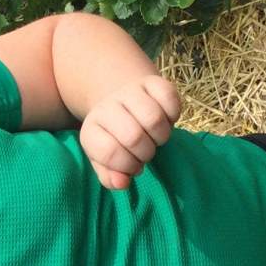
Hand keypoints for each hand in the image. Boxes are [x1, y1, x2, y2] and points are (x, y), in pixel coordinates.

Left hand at [78, 75, 179, 190]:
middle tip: (146, 152)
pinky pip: (170, 99)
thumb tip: (122, 184)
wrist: (121, 101)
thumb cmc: (115, 139)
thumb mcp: (106, 161)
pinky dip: (173, 115)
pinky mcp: (152, 81)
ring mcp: (129, 91)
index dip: (128, 166)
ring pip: (154, 118)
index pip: (110, 152)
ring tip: (156, 138)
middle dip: (146, 153)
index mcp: (91, 129)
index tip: (133, 166)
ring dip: (162, 136)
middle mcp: (107, 107)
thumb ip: (111, 177)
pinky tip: (165, 120)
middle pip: (134, 136)